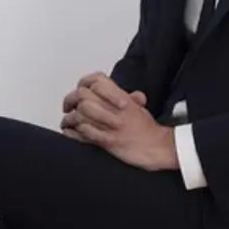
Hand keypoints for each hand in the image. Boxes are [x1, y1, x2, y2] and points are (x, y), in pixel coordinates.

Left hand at [59, 72, 175, 171]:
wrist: (160, 148)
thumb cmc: (148, 129)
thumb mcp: (138, 108)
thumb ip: (126, 98)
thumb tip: (122, 93)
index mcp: (122, 98)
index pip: (97, 80)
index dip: (85, 82)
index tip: (79, 89)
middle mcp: (116, 109)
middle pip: (83, 96)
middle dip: (71, 100)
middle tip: (67, 106)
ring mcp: (112, 125)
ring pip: (81, 113)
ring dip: (70, 118)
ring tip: (67, 122)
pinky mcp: (109, 141)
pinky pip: (86, 132)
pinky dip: (75, 132)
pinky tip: (71, 132)